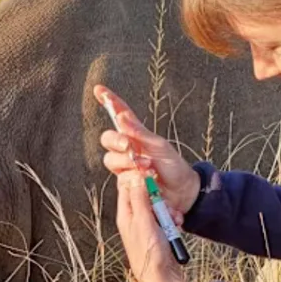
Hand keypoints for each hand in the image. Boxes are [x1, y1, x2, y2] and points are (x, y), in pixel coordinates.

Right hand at [95, 84, 201, 224]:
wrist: (182, 192)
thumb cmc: (173, 166)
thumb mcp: (160, 146)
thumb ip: (140, 133)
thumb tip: (121, 117)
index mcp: (136, 134)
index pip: (119, 114)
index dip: (108, 101)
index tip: (98, 89)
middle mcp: (127, 149)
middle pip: (107, 139)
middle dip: (116, 141)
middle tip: (129, 147)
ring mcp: (124, 166)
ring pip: (110, 159)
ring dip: (127, 163)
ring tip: (147, 169)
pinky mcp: (125, 183)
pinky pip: (119, 178)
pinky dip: (132, 179)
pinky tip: (146, 181)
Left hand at [116, 170, 199, 281]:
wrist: (160, 277)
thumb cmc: (148, 252)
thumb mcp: (144, 221)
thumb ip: (139, 199)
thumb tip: (134, 178)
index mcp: (125, 215)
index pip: (127, 188)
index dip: (139, 180)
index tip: (152, 177)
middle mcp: (133, 220)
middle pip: (145, 197)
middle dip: (159, 198)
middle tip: (167, 205)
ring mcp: (145, 227)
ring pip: (157, 208)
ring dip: (168, 211)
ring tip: (174, 220)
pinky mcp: (156, 234)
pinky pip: (164, 219)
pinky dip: (171, 220)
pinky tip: (176, 226)